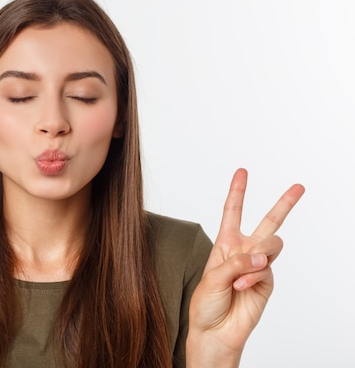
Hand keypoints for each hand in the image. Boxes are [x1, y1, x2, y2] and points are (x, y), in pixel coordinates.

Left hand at [187, 168, 304, 365]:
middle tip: (298, 187)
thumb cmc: (205, 303)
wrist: (214, 331)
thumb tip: (261, 256)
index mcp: (225, 244)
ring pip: (271, 244)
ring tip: (243, 273)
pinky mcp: (267, 281)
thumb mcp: (211, 277)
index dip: (237, 192)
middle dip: (284, 203)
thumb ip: (236, 261)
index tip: (242, 172)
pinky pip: (265, 269)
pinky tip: (240, 287)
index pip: (232, 212)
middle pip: (268, 222)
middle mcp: (244, 251)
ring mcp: (258, 266)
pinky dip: (252, 276)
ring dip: (257, 255)